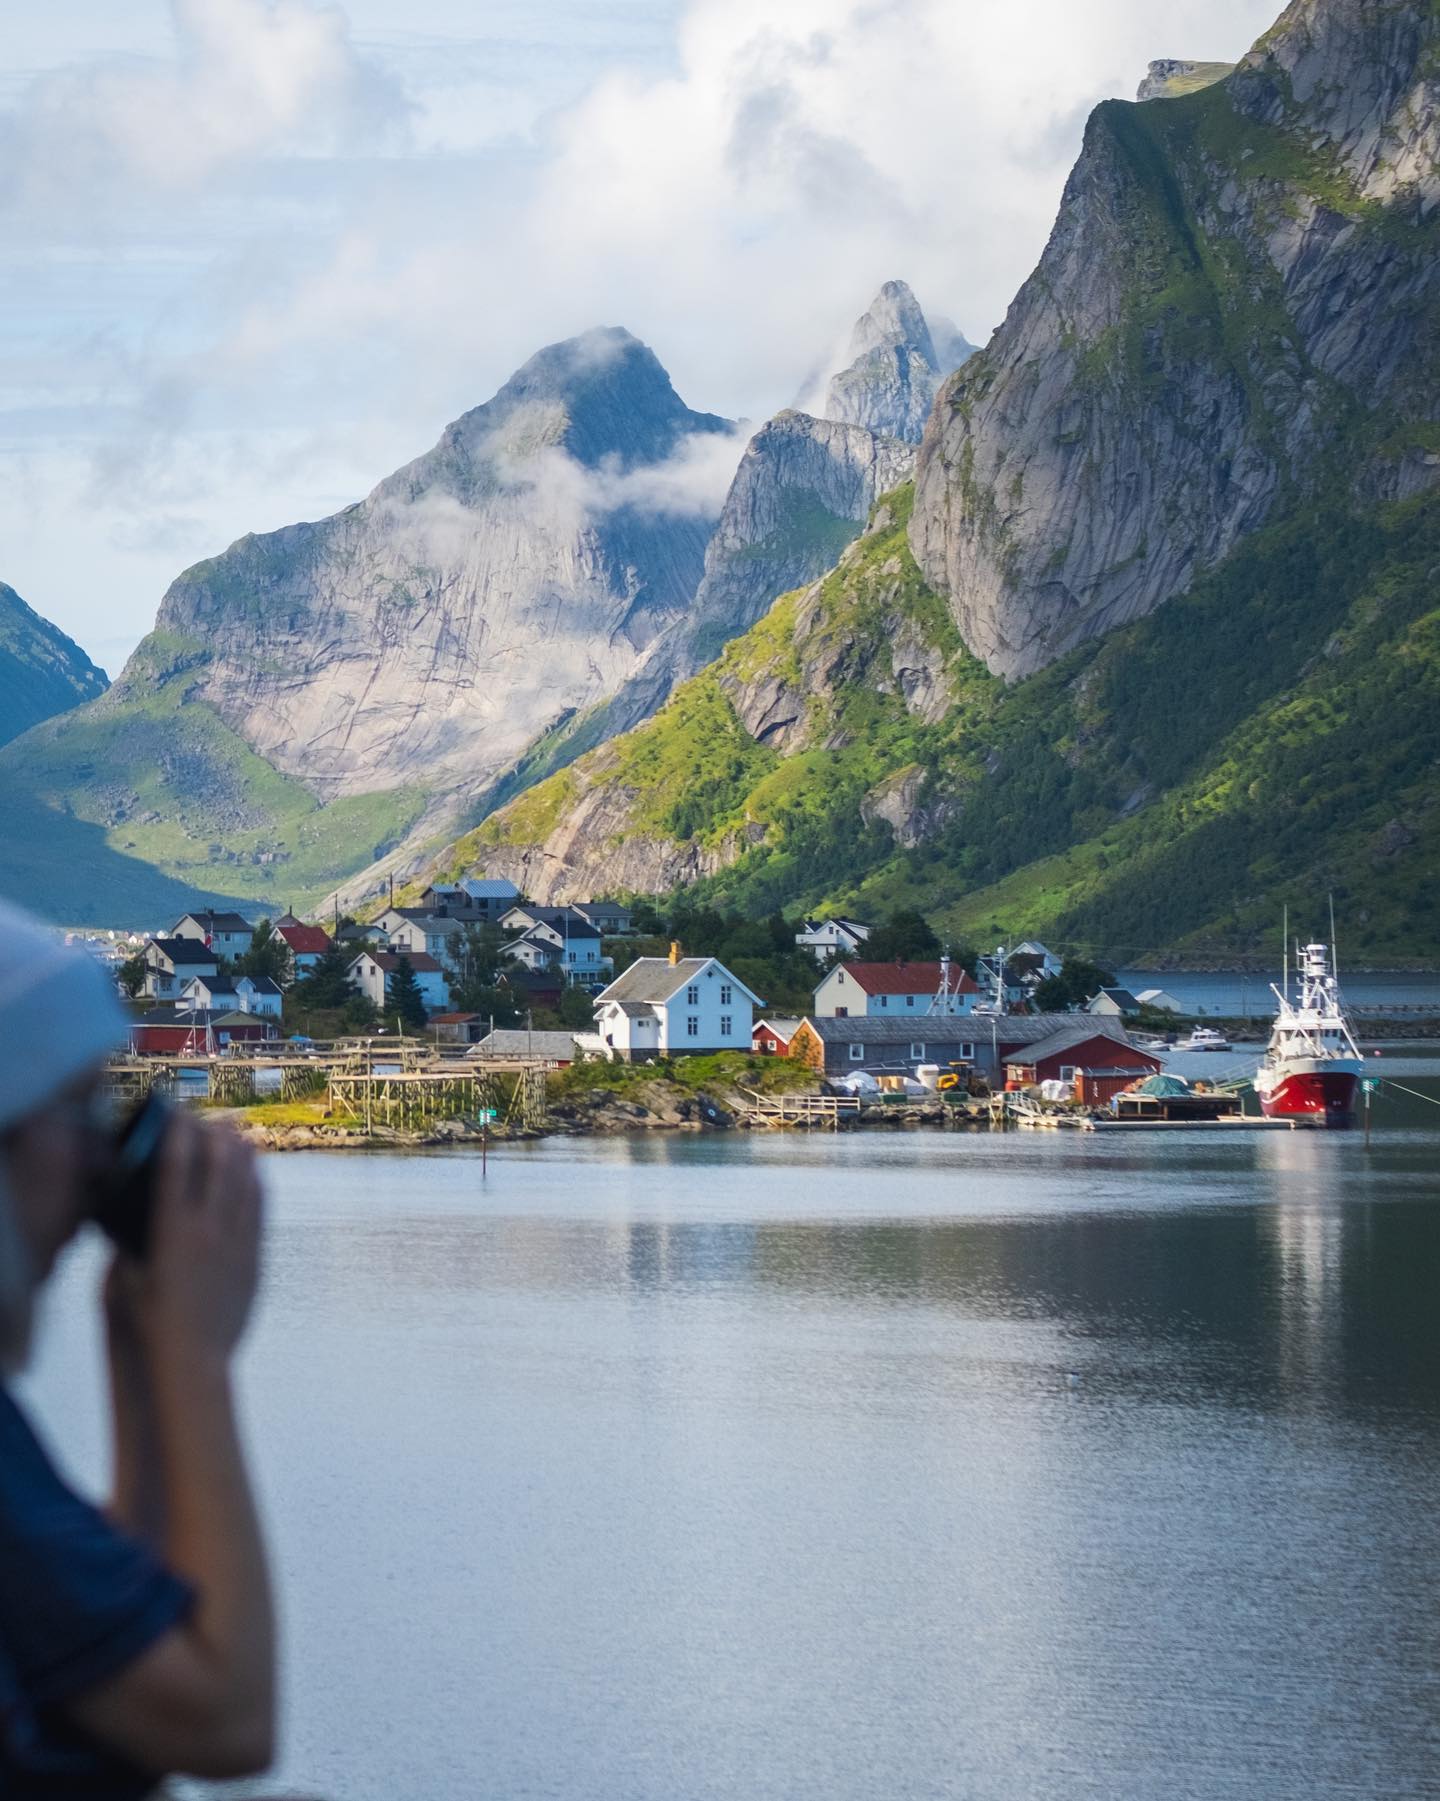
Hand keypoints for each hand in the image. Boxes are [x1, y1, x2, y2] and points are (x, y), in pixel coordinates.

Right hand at [124, 1114, 263, 1364]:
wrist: (195, 1357)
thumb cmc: (154, 1321)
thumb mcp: (131, 1277)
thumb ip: (129, 1244)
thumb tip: (123, 1219)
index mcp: (171, 1230)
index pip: (177, 1165)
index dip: (179, 1132)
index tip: (178, 1112)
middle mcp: (207, 1228)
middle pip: (217, 1164)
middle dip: (214, 1133)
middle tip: (210, 1118)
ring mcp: (236, 1240)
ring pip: (245, 1181)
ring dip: (240, 1152)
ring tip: (235, 1132)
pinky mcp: (255, 1255)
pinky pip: (261, 1208)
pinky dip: (258, 1182)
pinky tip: (256, 1171)